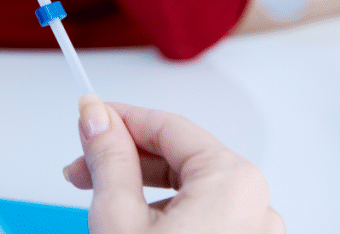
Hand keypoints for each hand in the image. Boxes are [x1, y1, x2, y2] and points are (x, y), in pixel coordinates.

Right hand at [65, 95, 284, 233]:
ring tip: (102, 201)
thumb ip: (109, 159)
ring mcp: (255, 233)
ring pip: (191, 190)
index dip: (119, 118)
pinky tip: (135, 224)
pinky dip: (169, 214)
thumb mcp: (120, 218)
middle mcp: (256, 205)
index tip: (87, 117)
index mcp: (233, 182)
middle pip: (181, 157)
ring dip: (144, 189)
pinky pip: (206, 218)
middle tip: (83, 166)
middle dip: (127, 158)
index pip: (168, 125)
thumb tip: (96, 116)